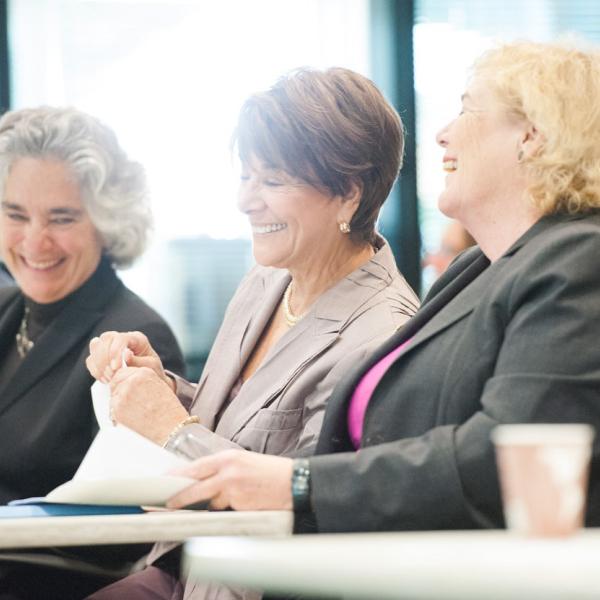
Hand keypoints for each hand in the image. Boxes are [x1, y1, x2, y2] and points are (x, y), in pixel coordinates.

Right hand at [86, 331, 172, 390]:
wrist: (149, 381)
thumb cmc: (153, 372)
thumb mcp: (152, 367)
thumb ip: (140, 361)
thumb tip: (126, 354)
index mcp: (137, 338)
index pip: (121, 338)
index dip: (115, 351)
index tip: (117, 368)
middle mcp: (122, 339)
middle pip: (105, 339)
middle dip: (105, 358)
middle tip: (112, 375)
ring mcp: (110, 346)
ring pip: (95, 346)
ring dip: (99, 364)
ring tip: (109, 379)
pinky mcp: (102, 357)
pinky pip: (91, 359)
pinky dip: (95, 370)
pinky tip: (104, 380)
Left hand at [109, 365, 188, 444]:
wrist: (172, 428)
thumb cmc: (169, 411)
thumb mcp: (159, 386)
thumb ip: (142, 381)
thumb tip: (125, 383)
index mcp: (144, 372)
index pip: (123, 371)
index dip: (124, 381)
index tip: (129, 390)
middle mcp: (132, 380)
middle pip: (115, 381)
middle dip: (119, 390)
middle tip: (129, 402)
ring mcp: (123, 395)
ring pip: (113, 396)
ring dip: (118, 403)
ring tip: (135, 413)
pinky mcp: (117, 410)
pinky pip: (111, 410)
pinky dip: (118, 415)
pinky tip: (132, 419)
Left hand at [166, 449, 293, 510]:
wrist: (295, 483)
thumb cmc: (271, 473)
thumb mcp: (244, 463)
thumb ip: (224, 470)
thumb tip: (203, 481)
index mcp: (228, 457)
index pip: (195, 467)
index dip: (178, 476)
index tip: (166, 482)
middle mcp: (227, 471)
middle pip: (194, 488)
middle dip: (179, 498)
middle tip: (168, 505)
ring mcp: (233, 489)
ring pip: (210, 503)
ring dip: (211, 506)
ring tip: (225, 502)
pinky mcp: (240, 505)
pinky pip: (226, 511)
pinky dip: (228, 511)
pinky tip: (241, 506)